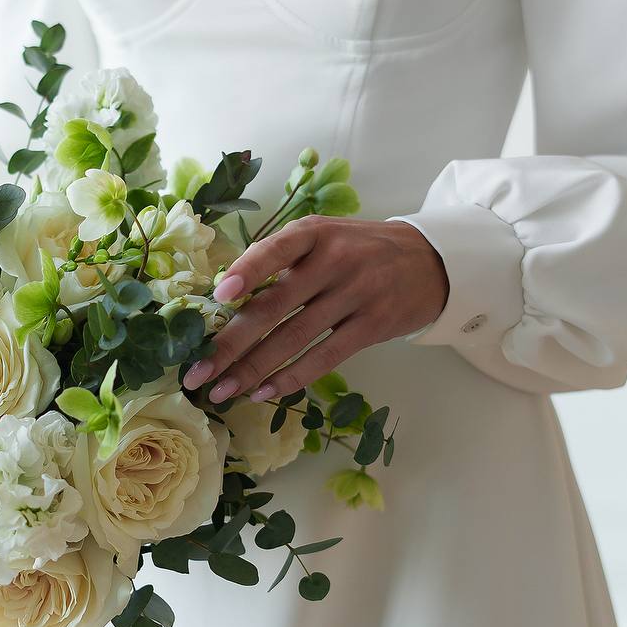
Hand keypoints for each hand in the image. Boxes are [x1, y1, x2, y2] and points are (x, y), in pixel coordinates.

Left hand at [182, 216, 449, 402]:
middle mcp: (334, 261)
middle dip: (231, 343)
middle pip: (275, 306)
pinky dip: (292, 377)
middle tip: (198, 372)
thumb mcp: (322, 236)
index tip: (217, 297)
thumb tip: (223, 295)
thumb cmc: (357, 249)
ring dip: (253, 369)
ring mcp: (355, 295)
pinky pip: (325, 358)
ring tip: (222, 390)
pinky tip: (265, 392)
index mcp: (313, 234)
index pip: (275, 250)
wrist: (428, 261)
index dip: (246, 271)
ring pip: (294, 338)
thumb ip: (280, 258)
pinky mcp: (372, 327)